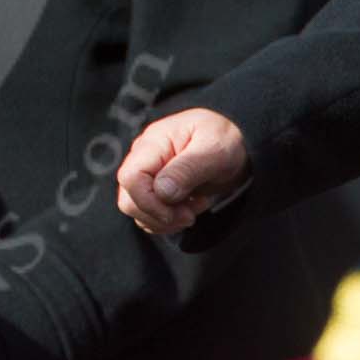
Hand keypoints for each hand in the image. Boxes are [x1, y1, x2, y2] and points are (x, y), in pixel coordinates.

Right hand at [115, 109, 248, 234]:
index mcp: (153, 143)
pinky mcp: (153, 189)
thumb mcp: (215, 149)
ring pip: (136, 210)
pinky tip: (190, 207)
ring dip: (166, 220)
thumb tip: (162, 192)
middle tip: (190, 214)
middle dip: (159, 216)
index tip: (182, 212)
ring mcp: (146, 175)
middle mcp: (142, 159)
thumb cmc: (223, 138)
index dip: (149, 202)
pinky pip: (148, 215)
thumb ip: (188, 168)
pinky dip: (168, 221)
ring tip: (194, 207)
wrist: (232, 140)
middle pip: (127, 199)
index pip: (130, 178)